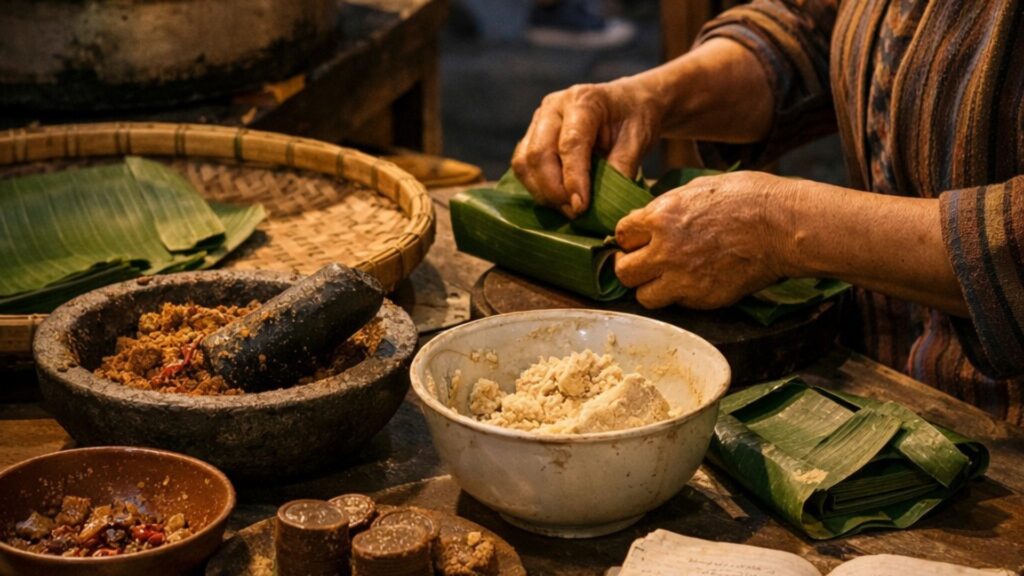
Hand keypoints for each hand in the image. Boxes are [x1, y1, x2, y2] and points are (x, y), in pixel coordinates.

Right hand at [511, 79, 665, 217]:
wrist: (627, 102)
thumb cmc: (634, 119)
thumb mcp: (638, 141)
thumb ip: (621, 169)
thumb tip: (605, 205)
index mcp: (583, 101)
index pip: (570, 144)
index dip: (573, 179)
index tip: (581, 207)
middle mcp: (554, 107)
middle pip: (538, 153)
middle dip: (553, 190)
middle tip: (574, 213)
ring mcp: (538, 120)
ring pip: (524, 162)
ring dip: (541, 192)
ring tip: (567, 209)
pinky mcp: (531, 135)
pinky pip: (522, 166)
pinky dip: (536, 187)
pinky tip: (557, 199)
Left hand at [614, 171, 790, 308]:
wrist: (783, 225)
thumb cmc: (749, 198)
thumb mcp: (700, 187)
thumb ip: (669, 206)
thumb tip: (652, 215)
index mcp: (661, 217)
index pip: (621, 234)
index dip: (628, 238)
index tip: (636, 241)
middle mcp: (665, 250)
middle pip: (623, 271)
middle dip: (630, 266)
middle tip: (642, 264)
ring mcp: (683, 278)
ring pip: (644, 296)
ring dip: (651, 288)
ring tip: (664, 279)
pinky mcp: (703, 298)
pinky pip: (677, 303)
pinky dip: (681, 296)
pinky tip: (694, 282)